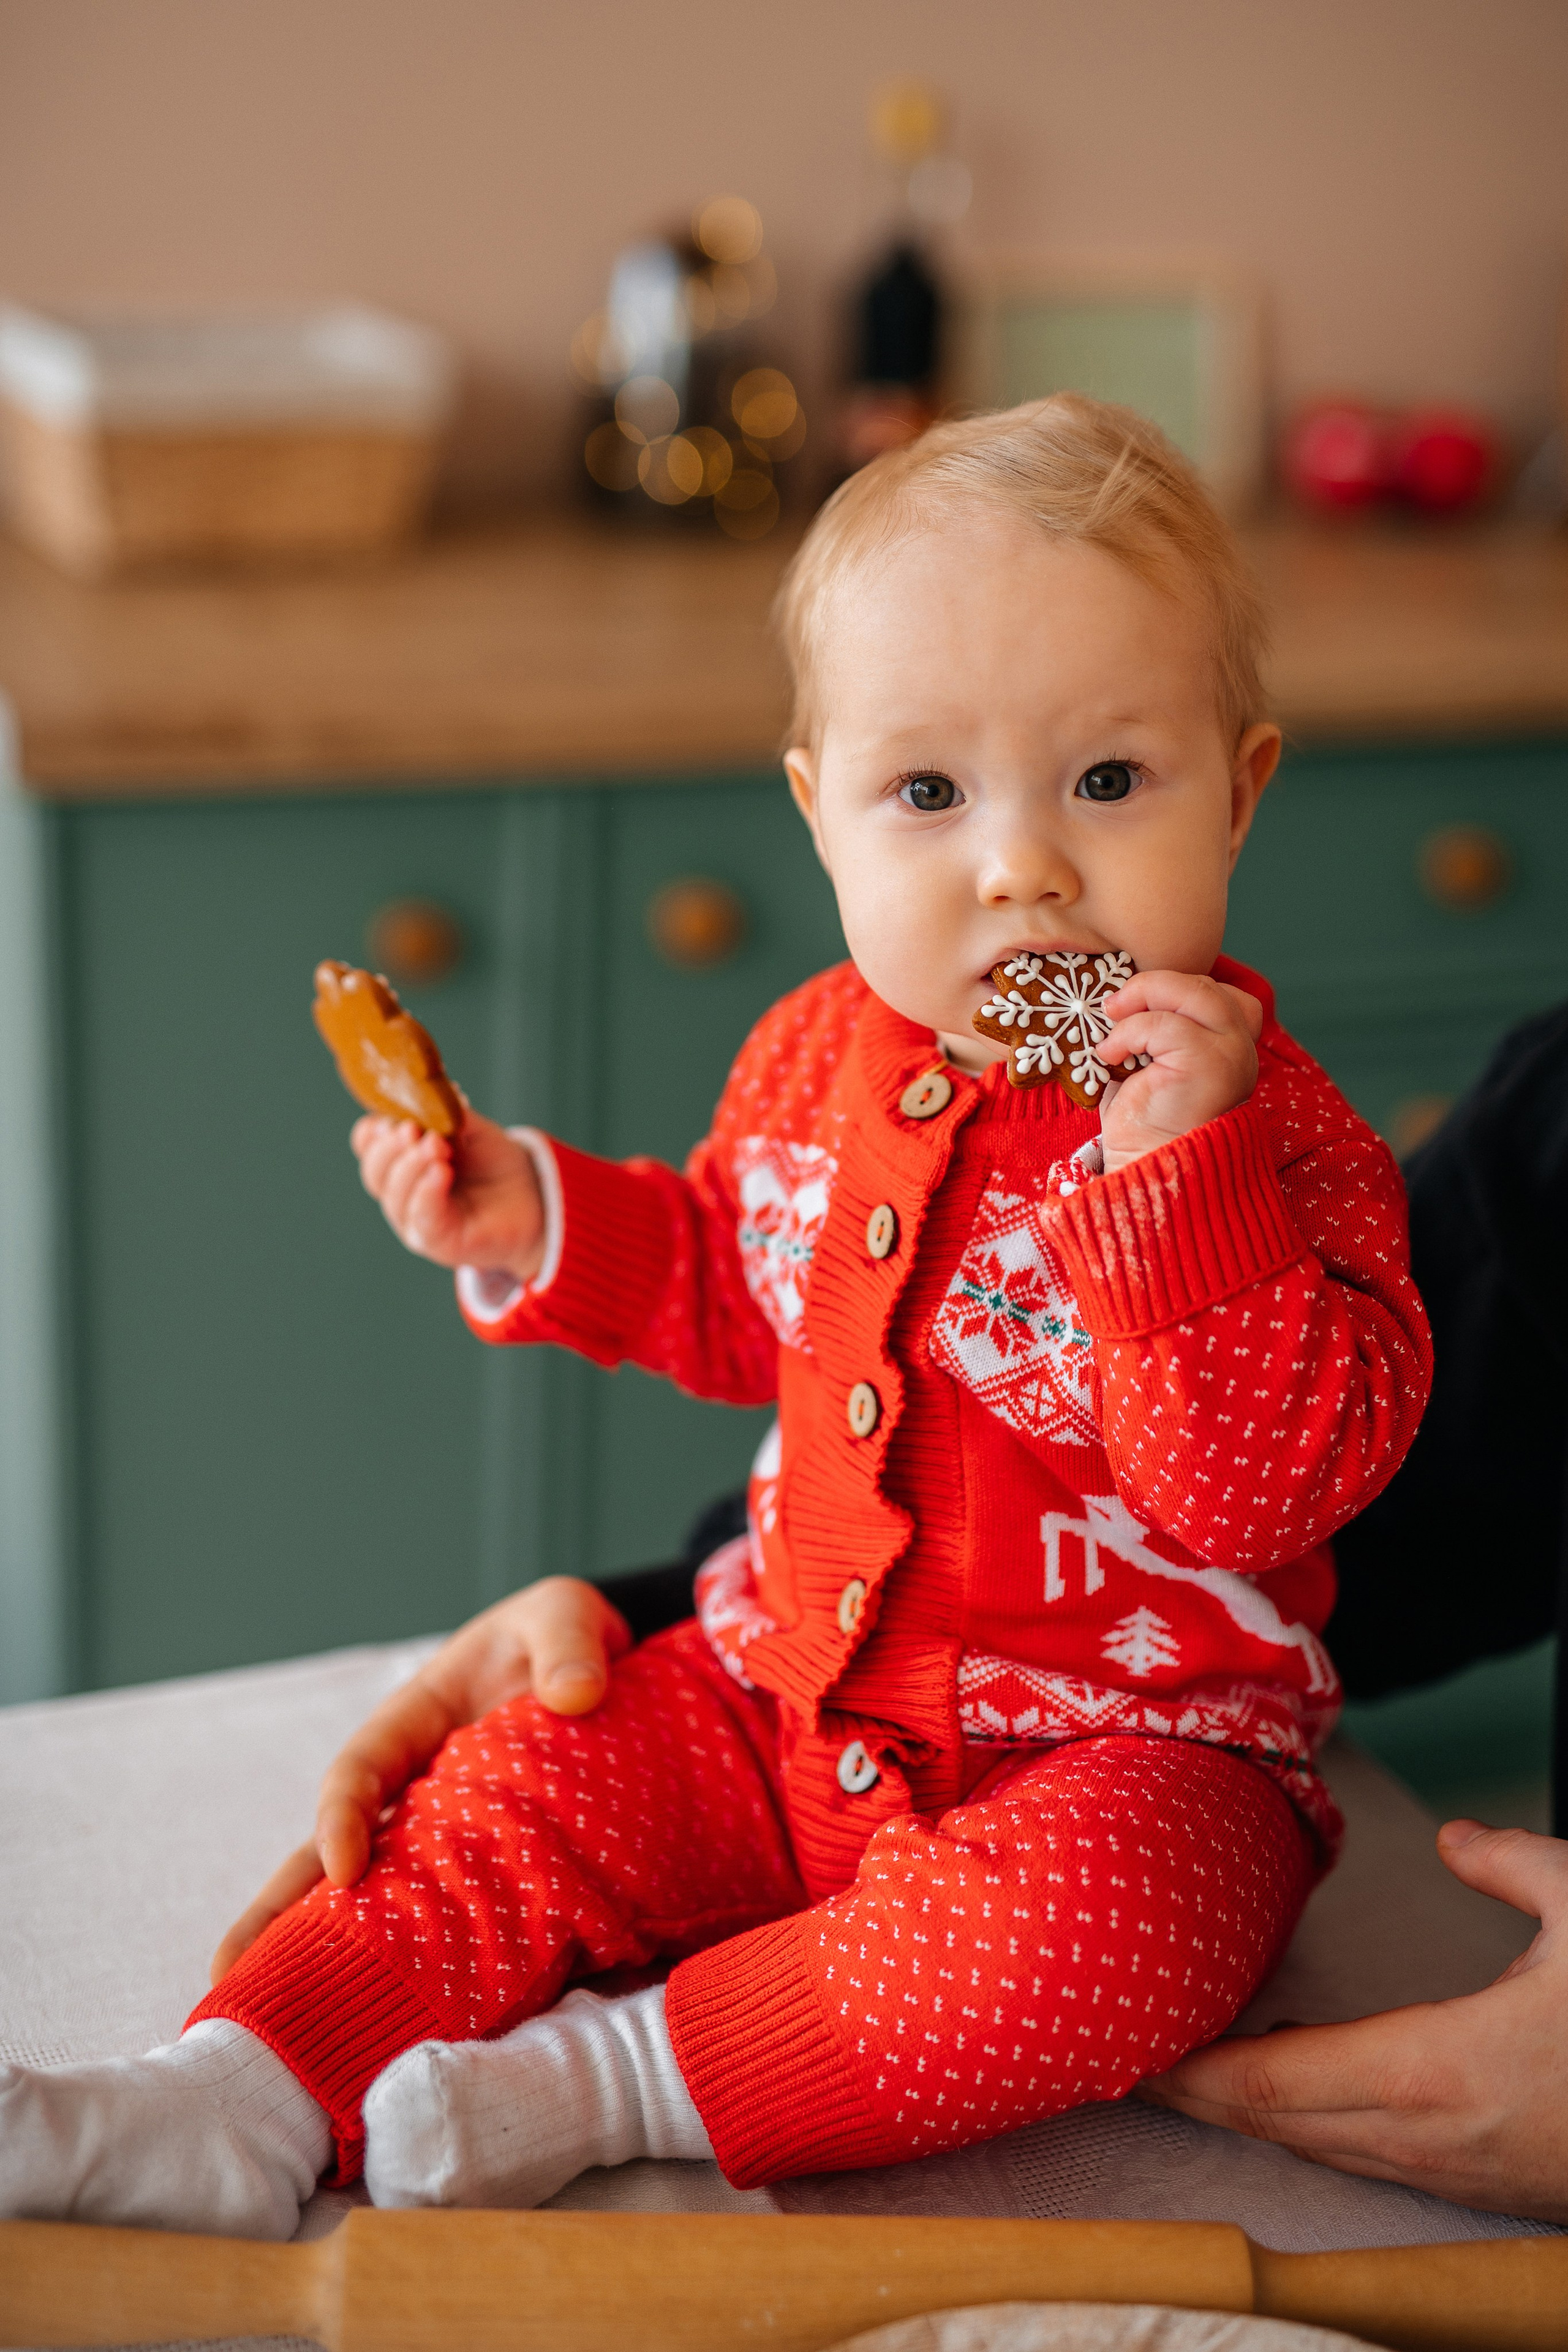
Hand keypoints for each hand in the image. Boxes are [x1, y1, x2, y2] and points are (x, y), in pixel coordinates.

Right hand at [210, 1577, 630, 1983]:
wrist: (604, 1676)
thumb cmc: (561, 1639)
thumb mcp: (563, 1615)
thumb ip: (567, 1644)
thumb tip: (575, 1695)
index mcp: (414, 1723)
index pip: (361, 1770)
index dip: (341, 1817)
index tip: (343, 1867)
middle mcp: (412, 1790)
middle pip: (333, 1852)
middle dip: (281, 1909)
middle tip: (232, 1973)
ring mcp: (442, 1839)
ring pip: (374, 1902)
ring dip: (329, 1953)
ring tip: (285, 2017)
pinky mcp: (486, 1877)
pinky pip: (445, 1924)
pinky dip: (418, 1969)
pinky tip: (401, 2024)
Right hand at [352, 1109, 544, 1282]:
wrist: (530, 1198)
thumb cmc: (493, 1164)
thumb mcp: (471, 1130)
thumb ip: (448, 1115)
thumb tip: (431, 1097)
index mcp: (401, 1160)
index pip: (368, 1146)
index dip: (373, 1132)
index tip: (389, 1117)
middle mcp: (401, 1192)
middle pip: (376, 1171)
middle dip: (391, 1148)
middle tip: (413, 1129)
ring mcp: (415, 1219)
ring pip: (395, 1195)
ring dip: (411, 1166)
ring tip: (437, 1146)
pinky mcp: (438, 1241)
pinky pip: (422, 1217)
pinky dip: (426, 1192)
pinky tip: (440, 1172)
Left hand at [1098, 971, 1262, 1173]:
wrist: (1149, 1168)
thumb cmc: (1144, 1119)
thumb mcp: (1151, 1062)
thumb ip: (1156, 1026)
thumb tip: (1122, 992)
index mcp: (1230, 1046)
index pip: (1217, 991)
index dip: (1174, 987)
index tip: (1135, 1005)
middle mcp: (1240, 1047)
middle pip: (1204, 985)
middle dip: (1152, 986)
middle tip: (1112, 1006)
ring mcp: (1230, 1053)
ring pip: (1190, 992)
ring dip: (1140, 998)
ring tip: (1110, 1024)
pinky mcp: (1209, 1063)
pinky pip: (1163, 1024)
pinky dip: (1127, 1032)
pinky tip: (1110, 1055)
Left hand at [1140, 1820, 1567, 2222]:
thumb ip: (1515, 1864)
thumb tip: (1460, 1837)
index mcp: (1436, 2071)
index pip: (1275, 2085)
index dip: (1193, 2075)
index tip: (1130, 2054)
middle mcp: (1433, 2137)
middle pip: (1280, 2125)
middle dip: (1197, 2097)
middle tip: (1128, 2057)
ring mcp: (1462, 2172)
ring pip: (1325, 2148)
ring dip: (1253, 2110)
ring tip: (1193, 2063)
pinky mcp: (1491, 2184)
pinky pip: (1372, 2156)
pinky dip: (1314, 2121)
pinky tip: (1300, 2077)